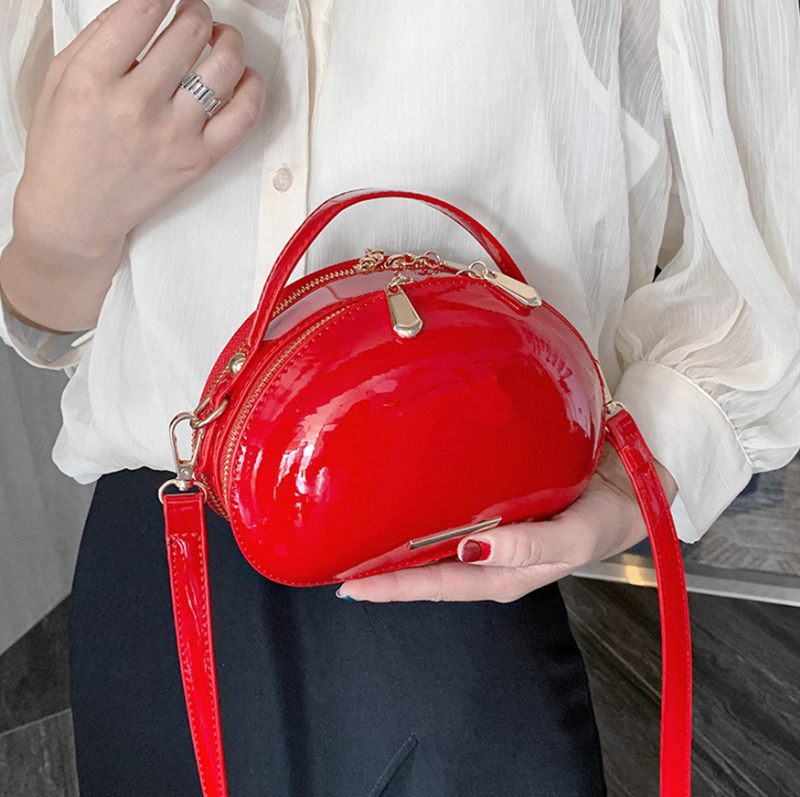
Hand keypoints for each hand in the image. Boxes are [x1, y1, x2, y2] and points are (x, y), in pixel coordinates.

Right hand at [12, 0, 265, 259]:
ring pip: (224, 67)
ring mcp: (174, 135)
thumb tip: (144, 3)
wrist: (76, 212)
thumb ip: (100, 36)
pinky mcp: (200, 160)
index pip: (143, 8)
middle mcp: (137, 105)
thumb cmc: (65, 145)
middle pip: (190, 31)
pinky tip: (242, 76)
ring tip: (220, 38)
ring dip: (229, 40)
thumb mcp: (62, 79)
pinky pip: (244, 116)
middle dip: (196, 11)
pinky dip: (253, 87)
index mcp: (94, 78)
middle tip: (193, 14)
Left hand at [335, 442, 677, 602]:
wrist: (629, 487)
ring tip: (357, 541)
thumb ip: (527, 546)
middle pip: (425, 571)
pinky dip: (422, 519)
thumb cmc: (603, 518)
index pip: (436, 584)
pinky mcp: (494, 510)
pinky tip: (403, 508)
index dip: (392, 586)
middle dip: (383, 572)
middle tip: (338, 564)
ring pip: (433, 547)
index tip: (350, 586)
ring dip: (397, 547)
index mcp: (502, 575)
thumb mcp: (571, 538)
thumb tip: (474, 547)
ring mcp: (489, 537)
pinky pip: (450, 518)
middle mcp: (488, 559)